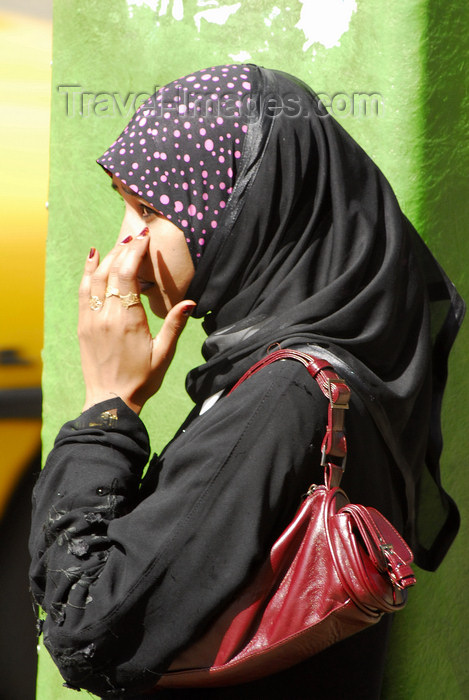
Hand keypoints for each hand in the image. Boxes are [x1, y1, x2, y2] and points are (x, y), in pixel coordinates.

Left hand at [78, 232, 195, 414]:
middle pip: (111, 270)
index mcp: (128, 319)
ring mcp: (91, 319)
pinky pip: (82, 291)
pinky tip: (93, 258)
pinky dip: (87, 272)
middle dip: (123, 248)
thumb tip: (190, 303)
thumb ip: (175, 325)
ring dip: (106, 257)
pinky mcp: (83, 326)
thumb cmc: (141, 379)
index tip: (143, 236)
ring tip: (119, 243)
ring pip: (94, 278)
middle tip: (135, 234)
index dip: (135, 251)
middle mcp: (106, 315)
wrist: (110, 400)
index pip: (128, 274)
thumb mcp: (163, 354)